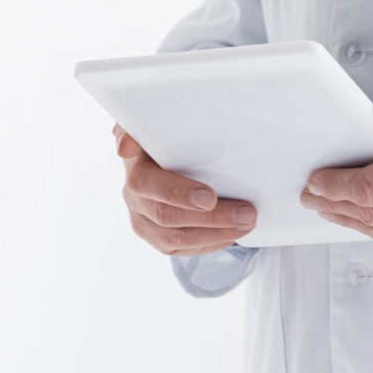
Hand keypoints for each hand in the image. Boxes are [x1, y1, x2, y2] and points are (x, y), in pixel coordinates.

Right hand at [116, 126, 257, 253]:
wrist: (165, 157)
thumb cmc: (166, 137)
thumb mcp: (155, 123)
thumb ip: (142, 129)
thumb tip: (125, 148)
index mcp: (133, 168)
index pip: (147, 184)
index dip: (177, 193)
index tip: (209, 197)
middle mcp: (133, 198)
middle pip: (168, 216)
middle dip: (211, 217)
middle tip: (246, 213)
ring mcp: (143, 222)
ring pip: (177, 238)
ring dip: (217, 233)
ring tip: (247, 223)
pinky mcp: (156, 238)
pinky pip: (183, 248)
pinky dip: (211, 243)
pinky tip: (233, 234)